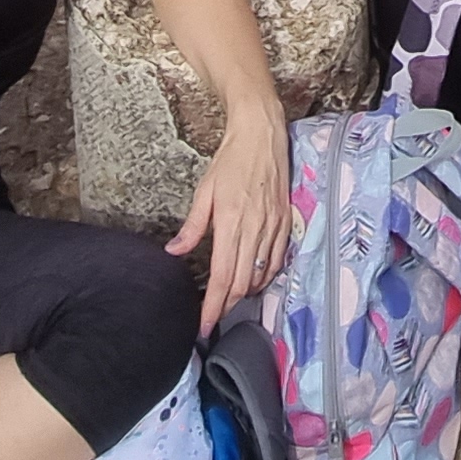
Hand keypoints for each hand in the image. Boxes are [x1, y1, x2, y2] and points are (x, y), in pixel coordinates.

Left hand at [169, 104, 291, 332]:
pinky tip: (253, 280)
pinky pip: (276, 260)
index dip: (214, 306)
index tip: (204, 325)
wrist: (263, 134)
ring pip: (261, 275)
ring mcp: (273, 226)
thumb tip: (175, 252)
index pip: (223, 277)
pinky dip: (264, 277)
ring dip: (245, 294)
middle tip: (213, 317)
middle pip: (242, 283)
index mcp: (232, 222)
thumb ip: (193, 226)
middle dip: (227, 306)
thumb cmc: (231, 159)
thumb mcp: (205, 191)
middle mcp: (256, 229)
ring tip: (230, 302)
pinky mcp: (285, 222)